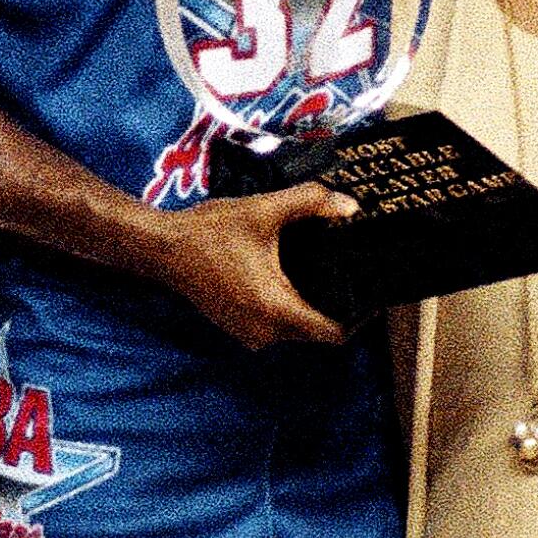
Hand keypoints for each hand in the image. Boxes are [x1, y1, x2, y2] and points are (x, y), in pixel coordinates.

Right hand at [156, 182, 358, 348]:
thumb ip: (311, 203)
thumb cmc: (211, 231)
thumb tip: (351, 206)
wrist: (163, 248)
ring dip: (311, 305)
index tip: (373, 292)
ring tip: (328, 271)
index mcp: (276, 309)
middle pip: (317, 330)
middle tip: (355, 272)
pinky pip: (276, 325)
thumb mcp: (264, 210)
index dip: (359, 317)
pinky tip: (293, 277)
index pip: (334, 332)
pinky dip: (289, 307)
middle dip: (338, 306)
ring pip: (296, 328)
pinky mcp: (238, 328)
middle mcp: (265, 332)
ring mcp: (249, 334)